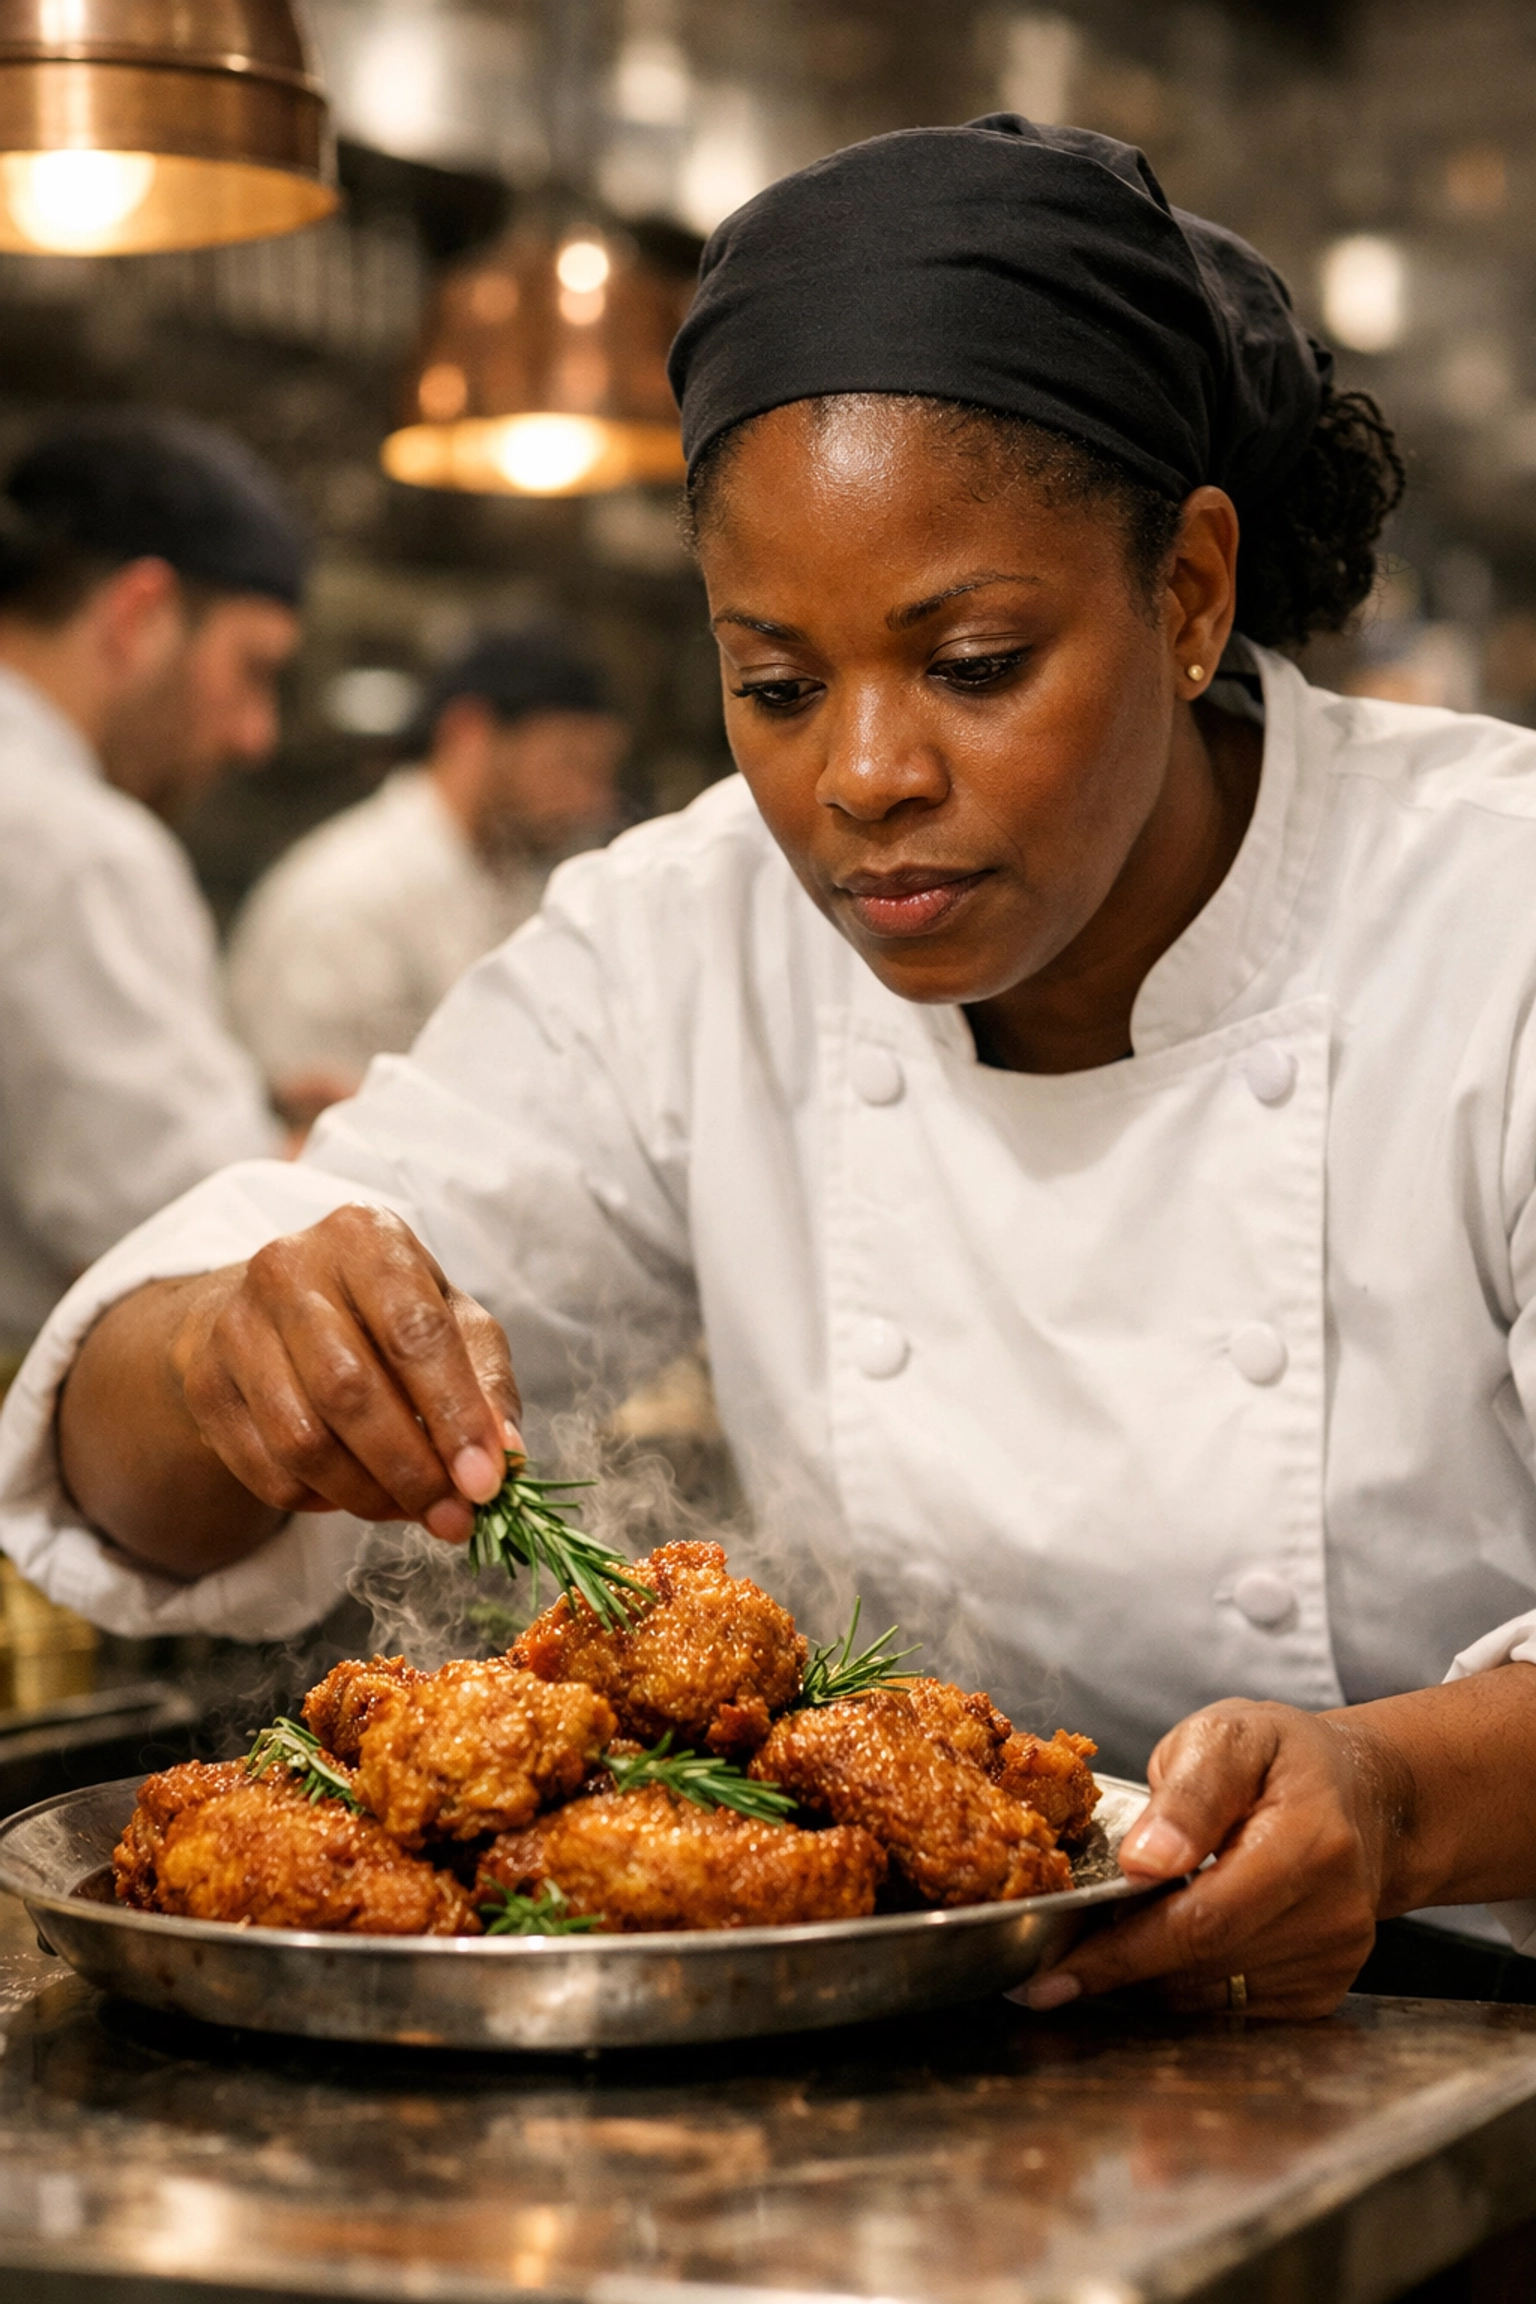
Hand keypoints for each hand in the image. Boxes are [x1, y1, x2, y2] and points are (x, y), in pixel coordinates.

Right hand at [167, 1203, 520, 1543]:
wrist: (280, 1308)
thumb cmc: (387, 1314)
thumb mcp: (453, 1324)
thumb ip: (487, 1385)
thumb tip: (505, 1461)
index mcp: (365, 1237)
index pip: (414, 1333)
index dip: (454, 1416)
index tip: (484, 1484)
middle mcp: (288, 1268)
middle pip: (350, 1391)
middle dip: (411, 1471)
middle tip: (452, 1519)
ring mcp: (235, 1325)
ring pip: (302, 1441)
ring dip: (367, 1496)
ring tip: (411, 1510)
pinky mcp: (206, 1383)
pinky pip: (266, 1471)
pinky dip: (321, 1501)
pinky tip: (355, 1493)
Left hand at [1026, 1698, 1400, 2018]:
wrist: (1358, 1796)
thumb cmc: (1279, 1758)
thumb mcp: (1227, 1735)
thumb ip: (1187, 1794)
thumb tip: (1144, 1862)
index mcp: (1310, 1842)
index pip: (1203, 1920)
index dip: (1122, 1954)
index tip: (1051, 1976)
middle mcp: (1333, 1913)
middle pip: (1201, 1966)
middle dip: (1121, 1963)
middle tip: (1063, 1948)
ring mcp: (1333, 1960)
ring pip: (1208, 1996)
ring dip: (1148, 1975)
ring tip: (1118, 1929)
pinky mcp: (1323, 1989)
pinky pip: (1230, 2008)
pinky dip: (1183, 1984)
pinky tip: (1168, 1944)